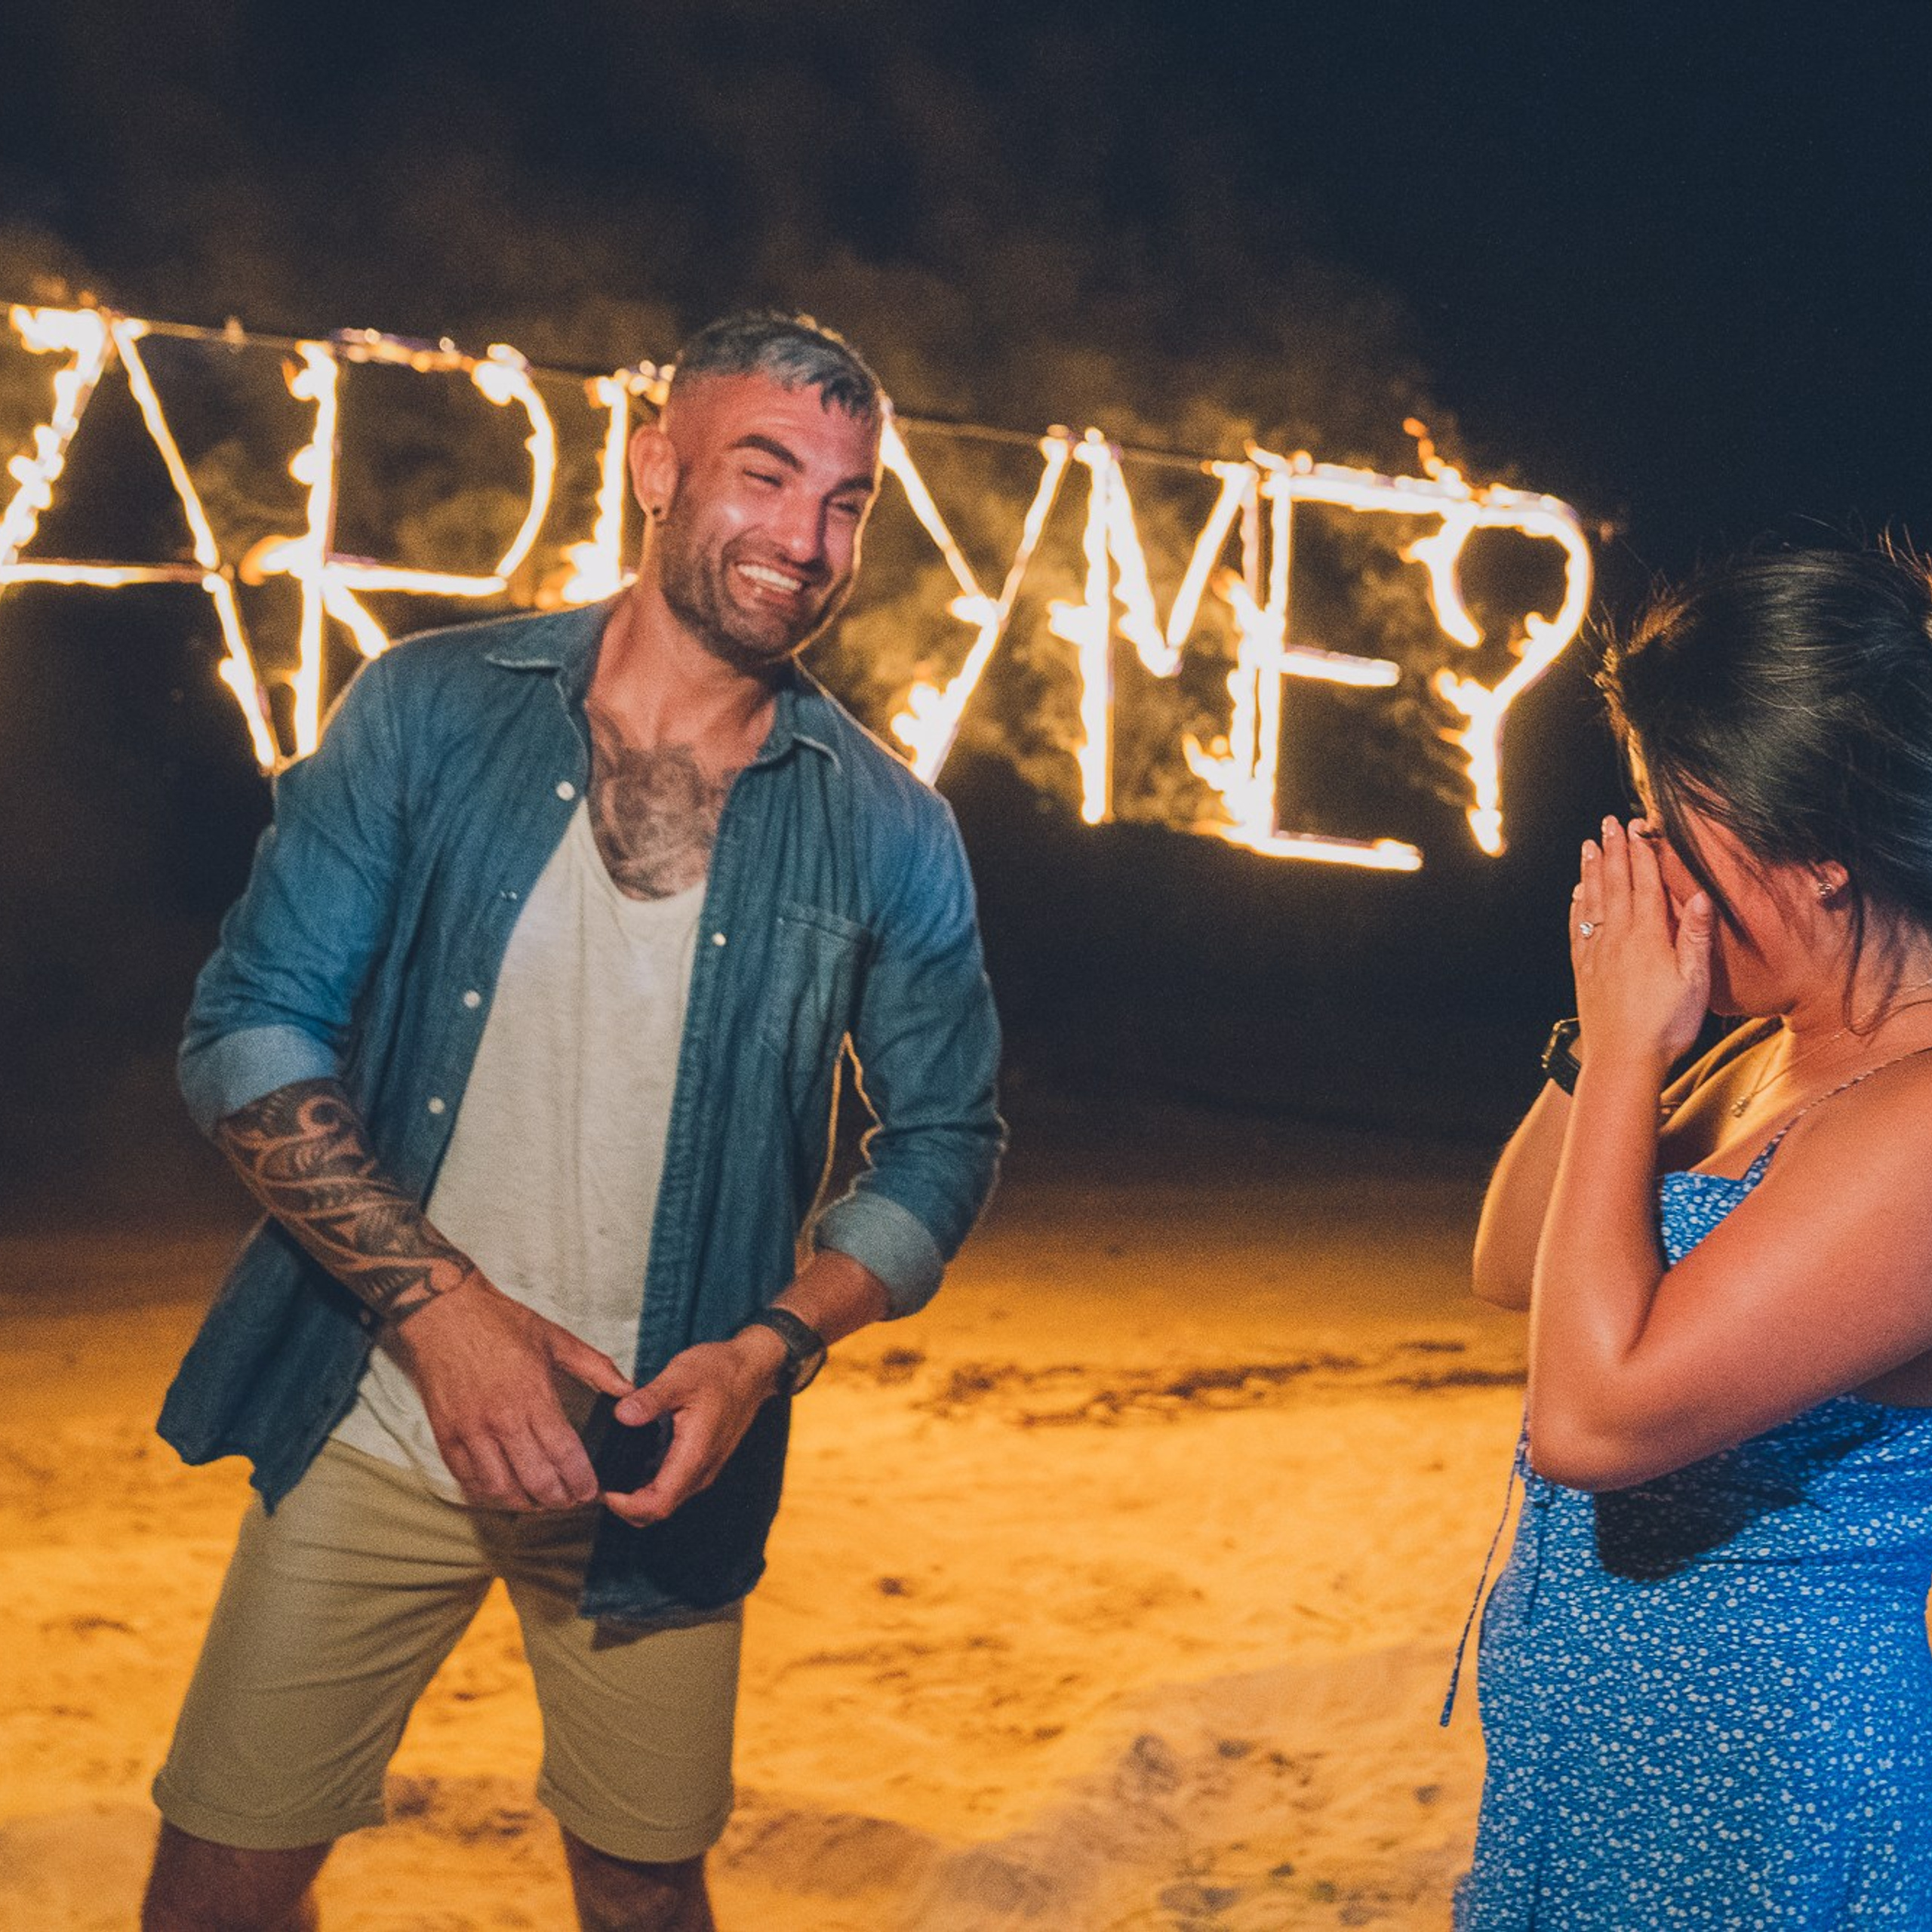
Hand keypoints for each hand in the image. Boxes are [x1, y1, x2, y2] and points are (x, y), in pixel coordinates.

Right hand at [387, 1272, 632, 1510]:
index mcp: (532, 1395)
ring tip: (541, 1500)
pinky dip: (488, 1492)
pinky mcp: (445, 1435)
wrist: (444, 1313)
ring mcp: (469, 1430)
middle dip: (558, 1499)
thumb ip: (595, 1366)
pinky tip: (506, 1490)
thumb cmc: (501, 1323)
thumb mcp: (555, 1338)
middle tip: (572, 1501)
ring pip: (500, 1488)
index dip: (581, 1480)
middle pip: (535, 1479)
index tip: (592, 1491)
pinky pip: (467, 1479)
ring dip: (524, 1502)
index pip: (563, 1453)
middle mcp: (500, 1419)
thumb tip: (628, 1389)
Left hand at [599, 1331, 785, 1526]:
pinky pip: (673, 1487)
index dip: (626, 1507)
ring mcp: (704, 1469)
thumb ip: (650, 1398)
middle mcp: (701, 1470)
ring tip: (611, 1475)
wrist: (753, 1369)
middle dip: (625, 1507)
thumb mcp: (681, 1375)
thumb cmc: (720, 1370)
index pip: (658, 1504)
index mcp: (694, 1455)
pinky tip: (633, 1464)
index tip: (603, 1489)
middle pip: (659, 1511)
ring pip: (666, 1501)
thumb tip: (620, 1415)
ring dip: (637, 1498)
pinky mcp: (703, 1462)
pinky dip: (650, 1487)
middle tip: (599, 1483)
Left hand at [1571, 816, 1711, 1081]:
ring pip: (1593, 901)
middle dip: (1613, 851)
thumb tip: (1701, 895)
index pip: (1645, 884)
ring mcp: (1598, 953)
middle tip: (1608, 823)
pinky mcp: (1585, 970)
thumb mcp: (1695, 981)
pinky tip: (1578, 894)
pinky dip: (1579, 906)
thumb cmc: (1666, 1024)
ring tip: (1589, 846)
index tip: (1638, 827)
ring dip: (1592, 871)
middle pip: (1615, 884)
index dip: (1642, 853)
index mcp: (1649, 936)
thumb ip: (1697, 936)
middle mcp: (1619, 938)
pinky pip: (1579, 928)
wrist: (1622, 1059)